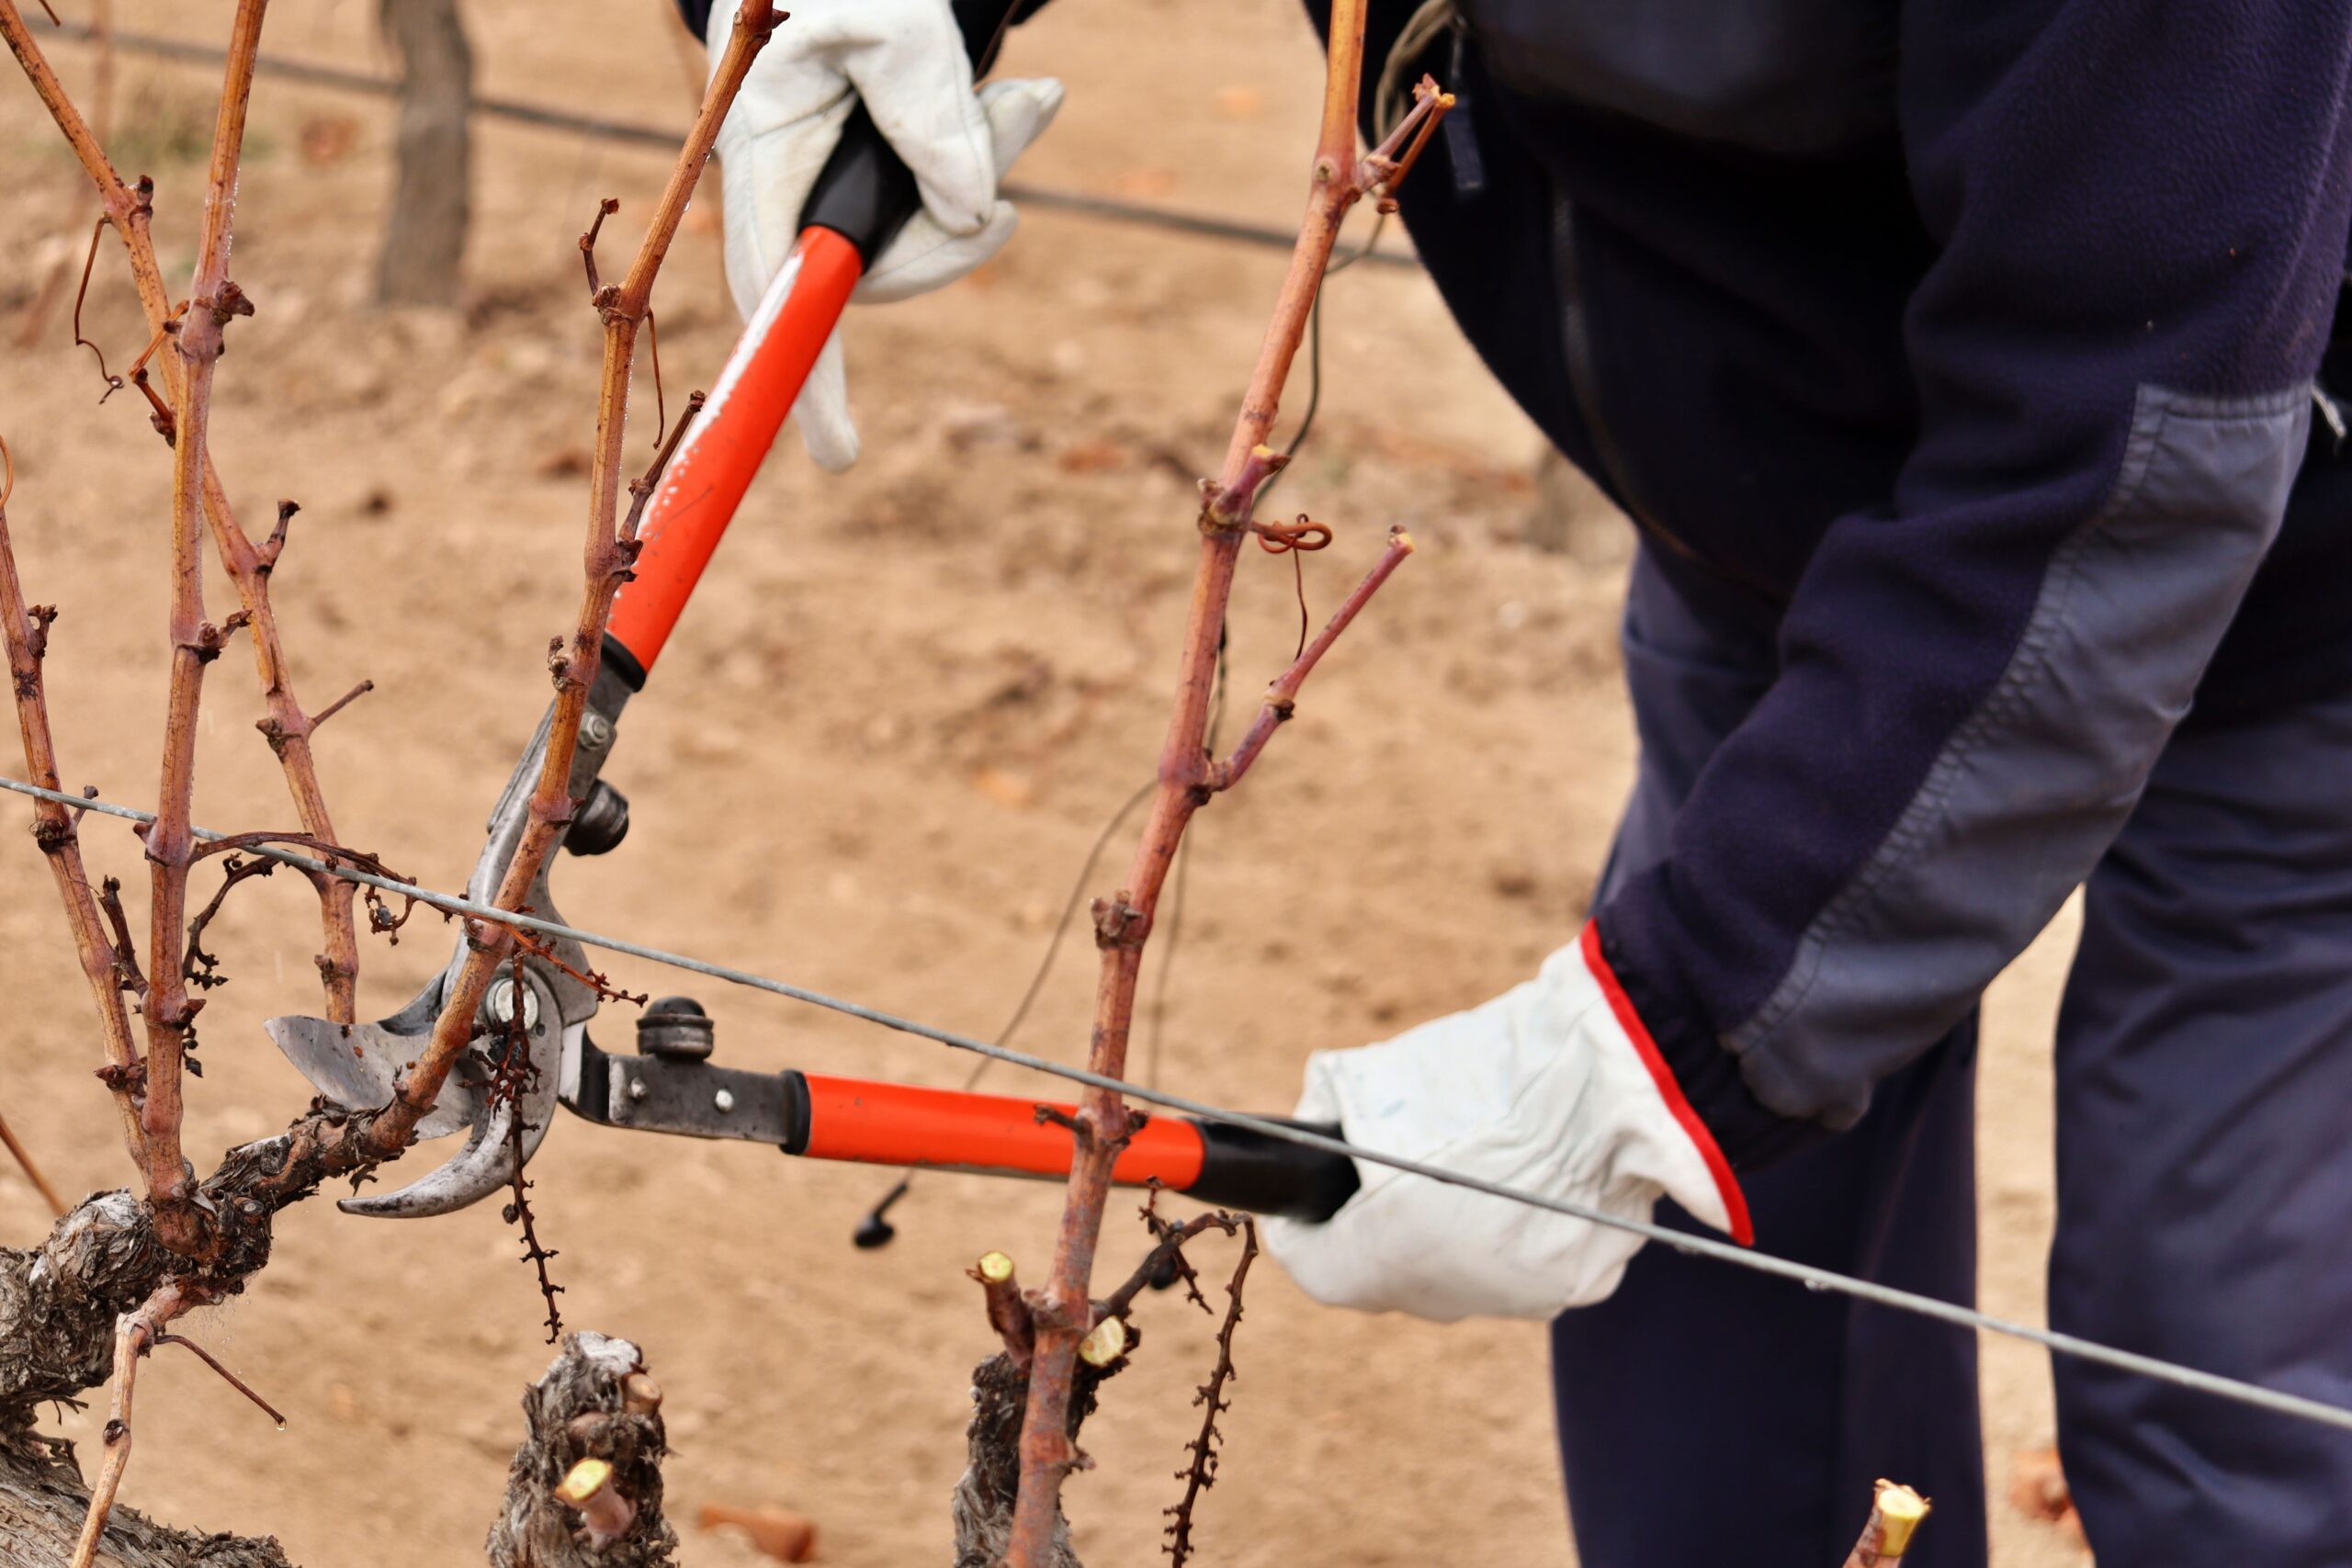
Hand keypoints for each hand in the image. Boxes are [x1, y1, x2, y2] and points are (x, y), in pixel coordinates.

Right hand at [708, 0, 1062, 470]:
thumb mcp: (897, 29)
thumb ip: (928, 114)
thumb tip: (970, 209)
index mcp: (761, 155)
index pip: (774, 289)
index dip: (802, 374)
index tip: (838, 450)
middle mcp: (787, 196)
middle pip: (880, 275)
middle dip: (960, 227)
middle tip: (1028, 108)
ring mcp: (830, 206)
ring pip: (925, 245)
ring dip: (989, 177)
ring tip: (1028, 96)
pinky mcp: (874, 202)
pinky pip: (940, 217)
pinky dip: (985, 167)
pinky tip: (1016, 107)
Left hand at [1260, 925, 1751, 1320]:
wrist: (1617, 1070)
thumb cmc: (1491, 1067)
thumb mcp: (1380, 1079)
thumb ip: (1335, 1114)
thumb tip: (1317, 1120)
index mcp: (1391, 1248)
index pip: (1318, 1270)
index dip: (1303, 1234)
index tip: (1303, 1206)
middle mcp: (1454, 1291)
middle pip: (1390, 1279)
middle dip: (1374, 1235)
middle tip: (1379, 1182)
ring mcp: (1522, 1294)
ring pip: (1461, 1277)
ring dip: (1446, 1237)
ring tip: (1459, 1172)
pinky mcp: (1580, 1282)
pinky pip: (1525, 1268)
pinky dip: (1512, 1233)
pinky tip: (1523, 1182)